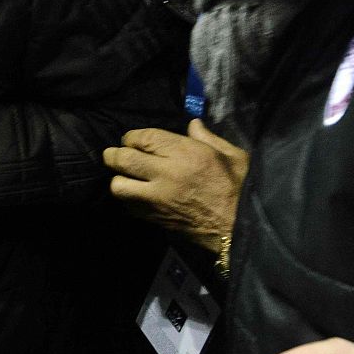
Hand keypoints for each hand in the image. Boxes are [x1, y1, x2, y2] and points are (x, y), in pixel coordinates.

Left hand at [105, 120, 247, 252]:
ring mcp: (157, 199)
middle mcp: (166, 175)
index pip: (144, 138)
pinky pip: (128, 206)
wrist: (239, 229)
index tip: (132, 139)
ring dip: (118, 179)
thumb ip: (208, 137)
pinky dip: (128, 199)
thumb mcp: (233, 156)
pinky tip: (137, 195)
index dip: (132, 136)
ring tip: (125, 176)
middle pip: (123, 159)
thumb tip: (192, 124)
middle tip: (115, 154)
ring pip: (119, 186)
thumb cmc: (238, 188)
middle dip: (114, 154)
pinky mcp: (154, 218)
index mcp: (186, 154)